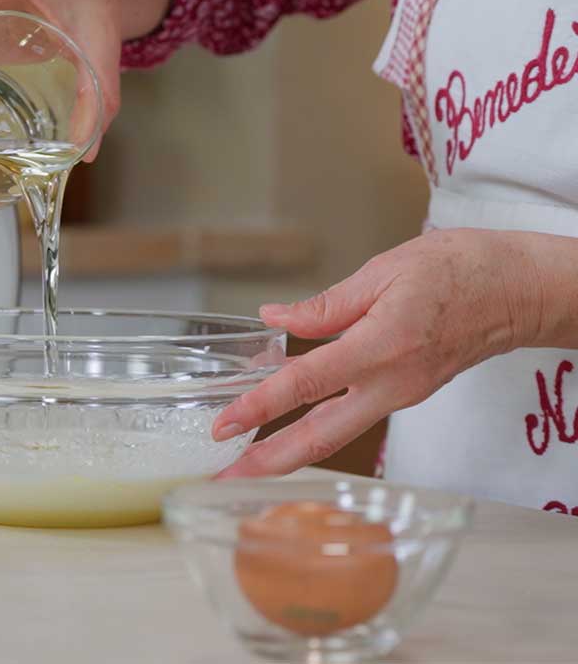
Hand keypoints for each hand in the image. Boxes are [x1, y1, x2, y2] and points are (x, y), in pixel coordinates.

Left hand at [213, 228, 544, 476]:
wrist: (520, 291)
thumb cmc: (461, 270)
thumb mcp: (384, 271)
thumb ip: (326, 304)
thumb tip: (274, 318)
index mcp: (382, 346)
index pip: (307, 384)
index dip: (260, 407)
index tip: (224, 425)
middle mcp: (391, 383)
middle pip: (322, 437)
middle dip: (269, 461)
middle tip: (225, 475)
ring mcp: (401, 395)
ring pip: (337, 434)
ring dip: (289, 453)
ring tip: (245, 462)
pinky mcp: (405, 395)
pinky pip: (352, 418)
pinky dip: (315, 429)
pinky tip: (286, 425)